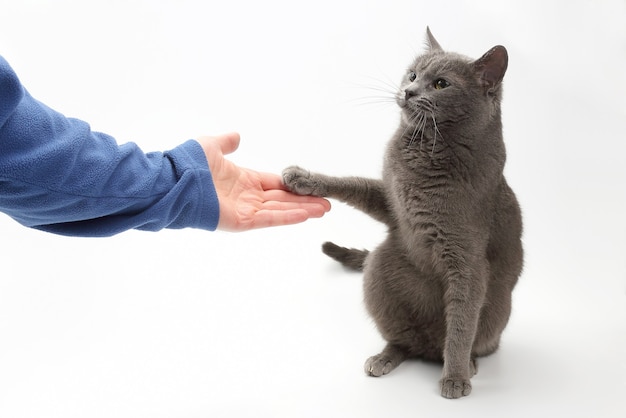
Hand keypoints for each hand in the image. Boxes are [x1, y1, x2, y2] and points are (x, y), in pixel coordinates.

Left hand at [197, 133, 330, 231]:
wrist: (173, 181)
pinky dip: (288, 217)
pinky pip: (269, 219)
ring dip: (303, 210)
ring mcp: (245, 210)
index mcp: (243, 180)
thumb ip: (226, 142)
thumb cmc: (189, 164)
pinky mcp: (241, 222)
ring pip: (281, 210)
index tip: (311, 186)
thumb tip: (236, 136)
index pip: (275, 184)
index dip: (293, 186)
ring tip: (325, 209)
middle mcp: (247, 197)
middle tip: (327, 202)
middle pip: (283, 199)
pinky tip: (306, 214)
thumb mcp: (211, 146)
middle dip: (305, 201)